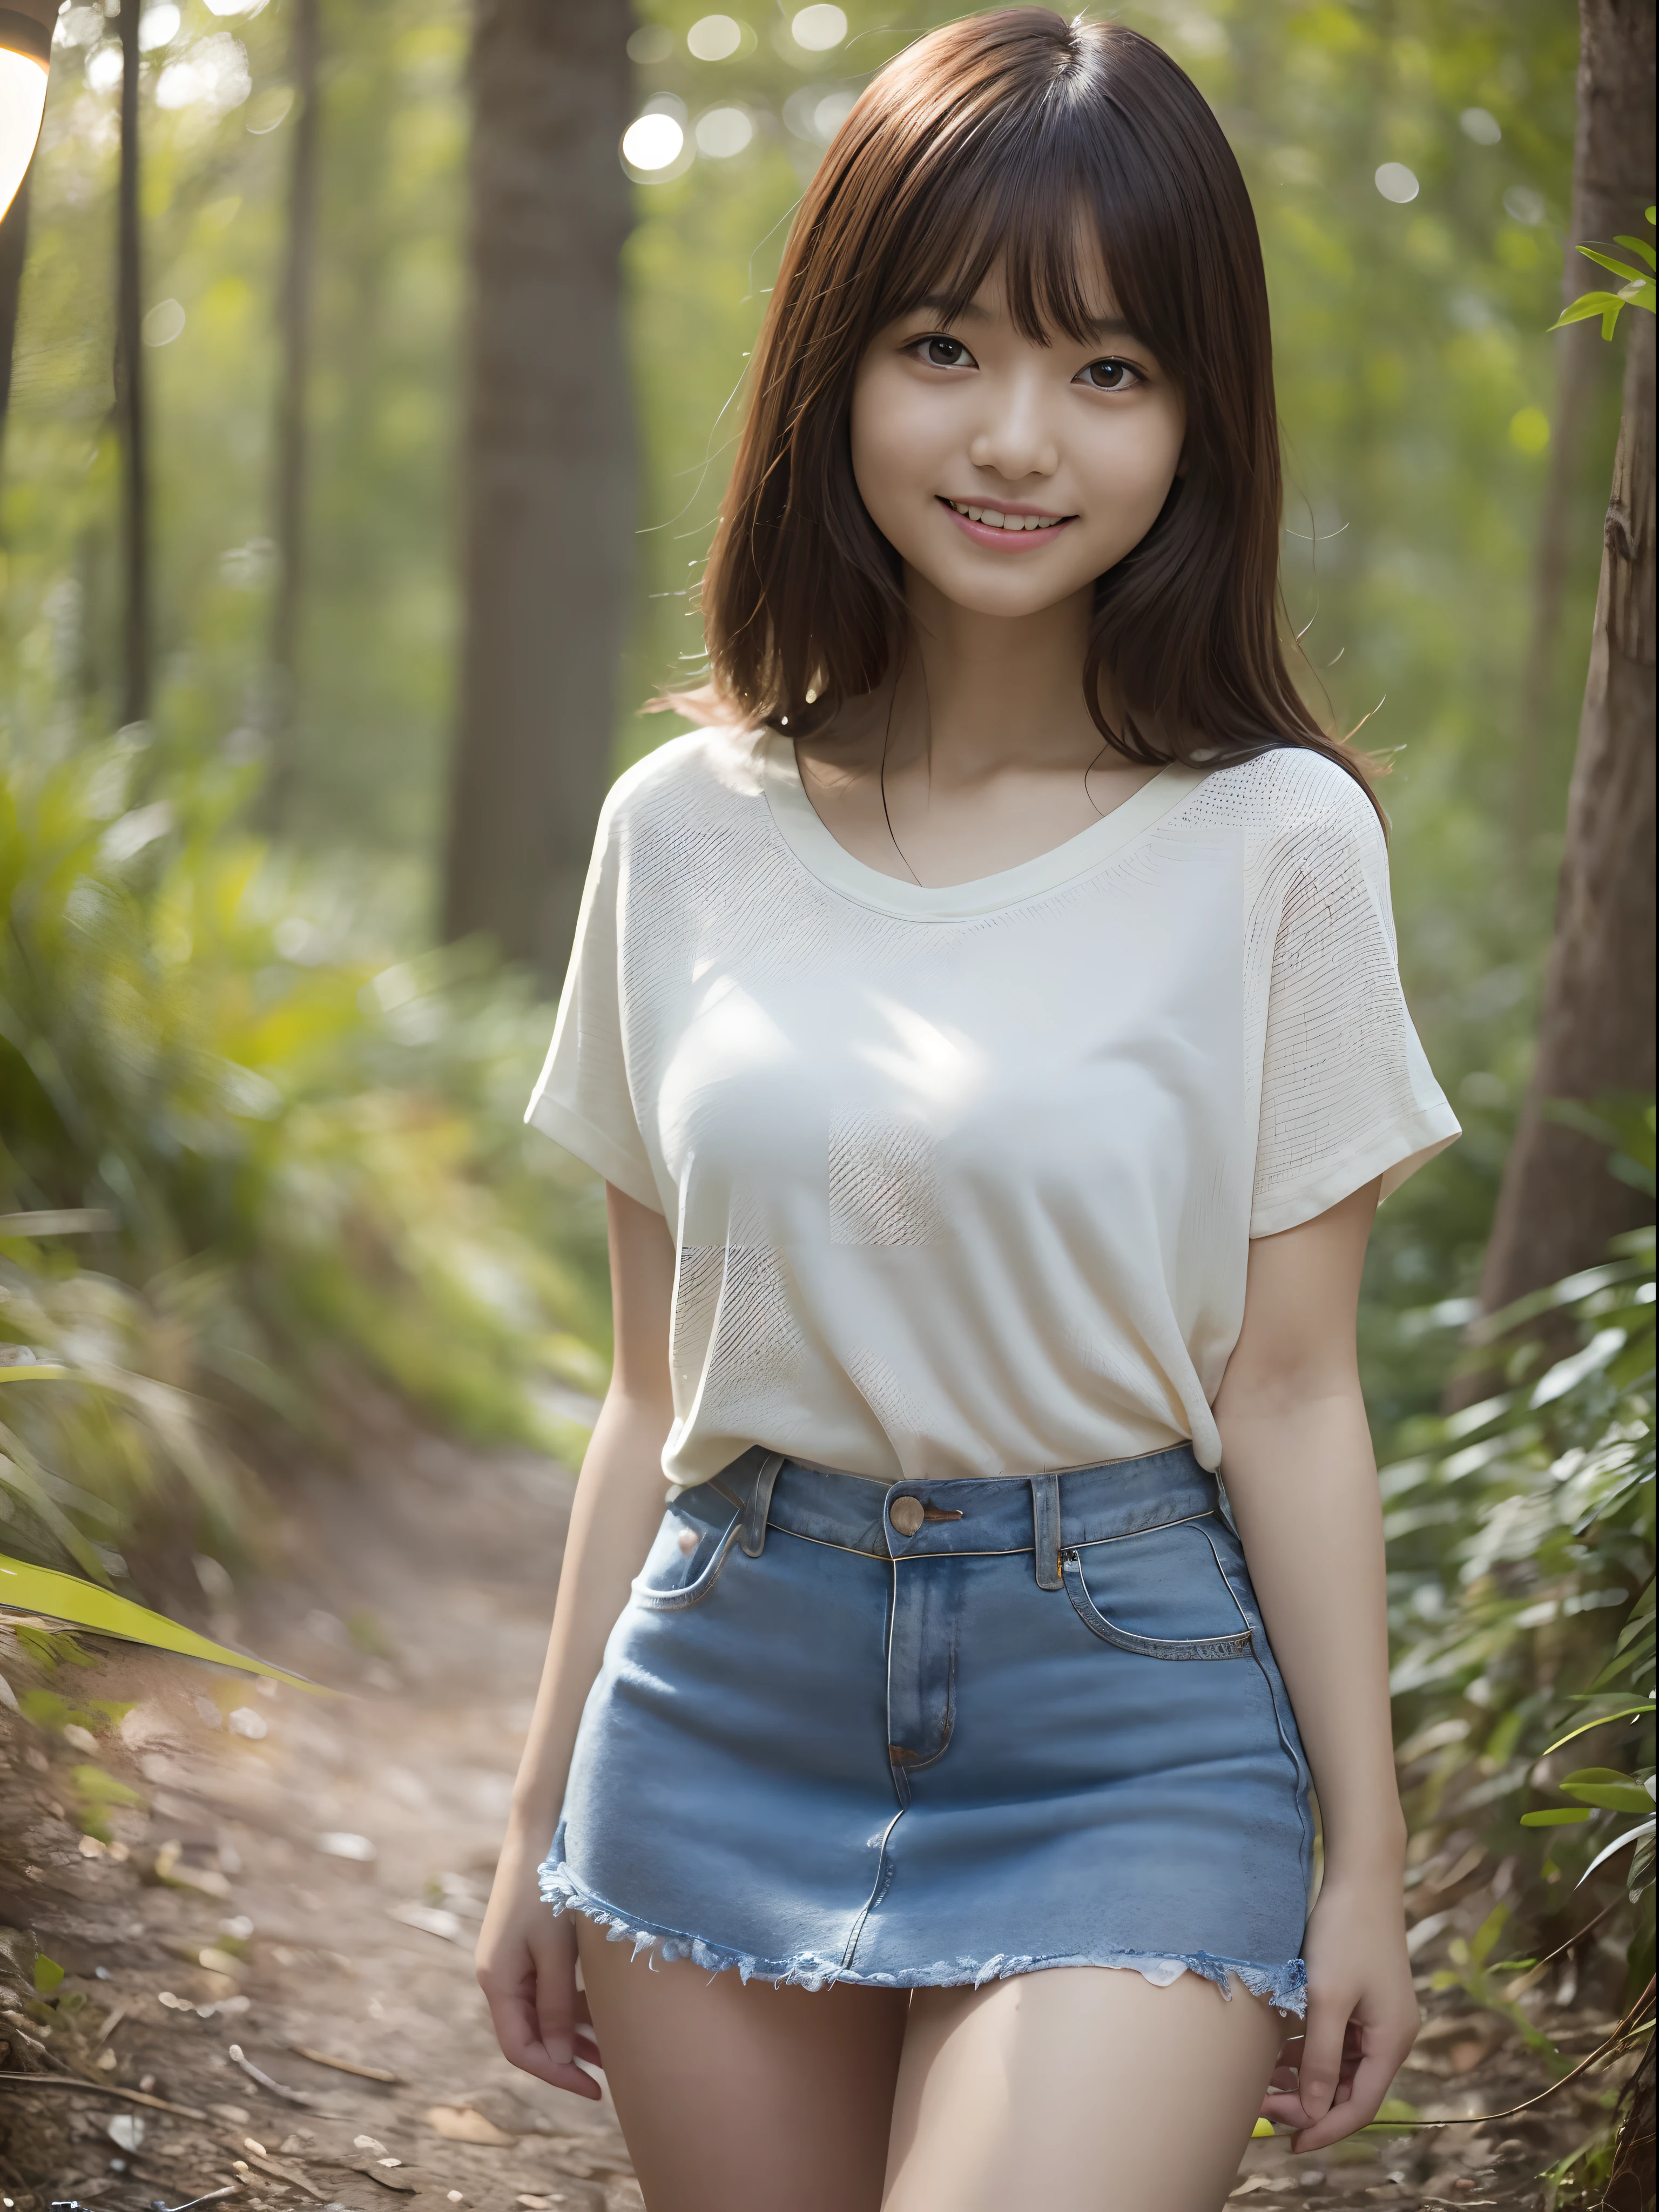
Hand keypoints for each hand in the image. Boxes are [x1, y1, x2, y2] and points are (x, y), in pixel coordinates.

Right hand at [476, 1829, 602, 2098]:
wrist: (540, 1831)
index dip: (555, 2073)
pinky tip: (600, 2009)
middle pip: (530, 2035)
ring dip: (573, 2031)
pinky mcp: (527, 1947)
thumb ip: (556, 2006)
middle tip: (608, 2073)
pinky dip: (571, 2004)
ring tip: (612, 2047)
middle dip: (568, 2056)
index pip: (520, 2049)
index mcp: (497, 1981)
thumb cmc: (547, 1887)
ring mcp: (512, 1961)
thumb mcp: (556, 1951)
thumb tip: (559, 2058)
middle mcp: (498, 1976)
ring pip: (541, 2013)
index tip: (593, 2088)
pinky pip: (546, 1989)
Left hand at [1260, 1876, 1418, 2152]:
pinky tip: (1277, 2051)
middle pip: (1349, 2089)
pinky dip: (1308, 2050)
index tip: (1289, 2142)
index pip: (1360, 2105)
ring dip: (1305, 2078)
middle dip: (1308, 2103)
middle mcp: (1389, 2036)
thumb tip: (1314, 2111)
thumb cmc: (1346, 1934)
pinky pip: (1335, 2040)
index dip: (1325, 2128)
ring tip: (1263, 2083)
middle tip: (1264, 2107)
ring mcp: (1376, 2018)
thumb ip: (1321, 2056)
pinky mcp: (1361, 2000)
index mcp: (1391, 2042)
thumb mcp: (1327, 1998)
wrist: (1361, 1878)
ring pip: (1339, 2066)